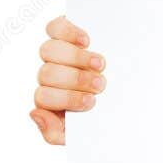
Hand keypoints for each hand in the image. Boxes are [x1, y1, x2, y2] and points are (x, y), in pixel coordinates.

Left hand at [30, 15, 106, 144]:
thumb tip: (36, 114)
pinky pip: (54, 28)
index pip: (43, 99)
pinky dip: (69, 32)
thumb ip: (55, 134)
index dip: (66, 98)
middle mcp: (49, 77)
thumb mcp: (81, 132)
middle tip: (100, 84)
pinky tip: (85, 41)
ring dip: (76, 59)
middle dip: (76, 80)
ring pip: (49, 51)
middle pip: (47, 74)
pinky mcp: (62, 33)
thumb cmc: (102, 114)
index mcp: (51, 101)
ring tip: (99, 65)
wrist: (127, 91)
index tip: (91, 101)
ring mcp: (54, 54)